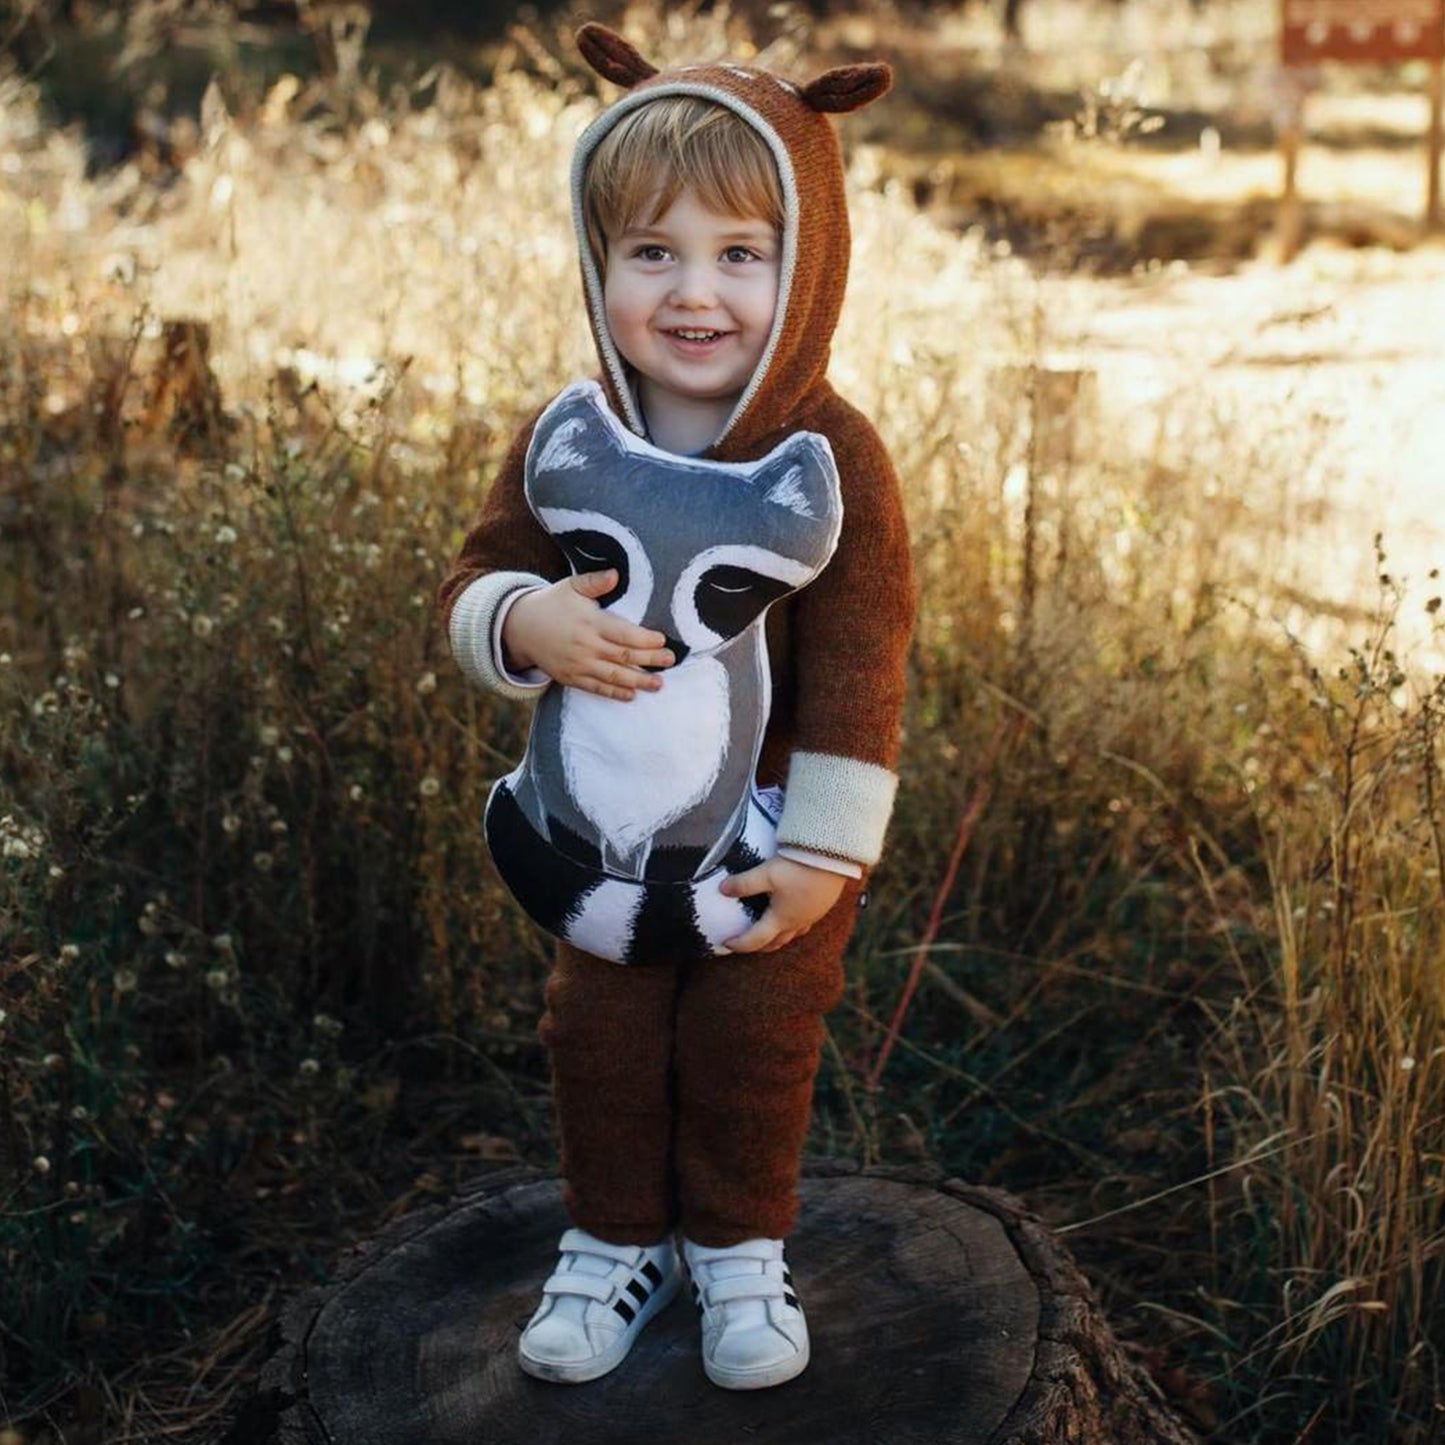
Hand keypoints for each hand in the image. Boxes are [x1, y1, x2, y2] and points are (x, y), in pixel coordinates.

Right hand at [502, 569, 674, 699]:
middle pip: (623, 656)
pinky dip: (614, 693)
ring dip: (637, 681)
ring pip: (612, 675)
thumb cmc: (553, 603)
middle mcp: (585, 645)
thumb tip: (616, 574)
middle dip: (649, 659)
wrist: (520, 628)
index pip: (623, 633)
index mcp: (589, 622)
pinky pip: (596, 688)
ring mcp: (577, 664)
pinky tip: (631, 695)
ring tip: (658, 684)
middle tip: (670, 660)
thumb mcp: (571, 586)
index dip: (644, 639)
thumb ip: (594, 581)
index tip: (662, 639)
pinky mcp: (570, 678)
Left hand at [717, 856, 847, 953]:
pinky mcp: (822, 905)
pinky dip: (792, 926)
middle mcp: (797, 921)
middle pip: (776, 942)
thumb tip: (722, 889)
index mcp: (781, 919)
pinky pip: (805, 923)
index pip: (756, 939)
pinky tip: (791, 914)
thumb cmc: (799, 867)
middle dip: (759, 946)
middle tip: (745, 943)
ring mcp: (812, 915)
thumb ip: (744, 883)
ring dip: (777, 938)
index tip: (726, 943)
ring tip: (768, 933)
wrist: (832, 857)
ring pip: (792, 934)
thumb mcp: (766, 874)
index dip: (739, 943)